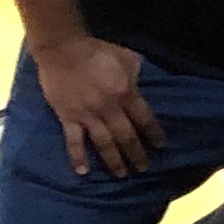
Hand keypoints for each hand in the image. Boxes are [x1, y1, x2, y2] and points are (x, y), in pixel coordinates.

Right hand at [33, 32, 158, 178]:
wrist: (62, 49)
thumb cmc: (97, 51)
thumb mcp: (127, 58)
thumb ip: (136, 75)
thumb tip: (140, 87)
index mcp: (126, 93)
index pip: (145, 119)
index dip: (153, 134)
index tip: (160, 146)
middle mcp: (109, 108)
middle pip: (127, 136)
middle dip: (137, 154)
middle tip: (144, 168)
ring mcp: (87, 115)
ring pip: (104, 143)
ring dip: (114, 161)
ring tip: (122, 175)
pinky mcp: (68, 117)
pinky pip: (73, 141)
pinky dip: (78, 157)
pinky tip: (83, 172)